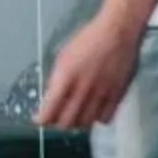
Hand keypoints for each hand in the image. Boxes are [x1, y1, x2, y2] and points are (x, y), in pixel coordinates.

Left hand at [36, 13, 141, 129]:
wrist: (118, 33)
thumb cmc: (88, 39)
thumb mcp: (64, 55)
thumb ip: (58, 78)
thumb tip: (52, 96)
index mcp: (66, 77)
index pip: (50, 109)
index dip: (42, 119)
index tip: (39, 120)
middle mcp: (82, 90)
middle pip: (67, 122)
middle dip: (58, 124)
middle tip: (56, 119)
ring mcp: (101, 95)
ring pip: (86, 123)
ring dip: (77, 123)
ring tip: (75, 116)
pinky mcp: (117, 96)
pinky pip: (105, 118)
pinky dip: (97, 119)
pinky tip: (94, 112)